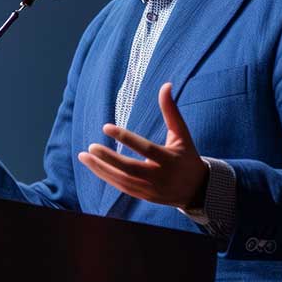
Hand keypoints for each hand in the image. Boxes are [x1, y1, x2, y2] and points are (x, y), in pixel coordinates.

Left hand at [77, 82, 207, 208]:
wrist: (198, 189)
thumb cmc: (187, 156)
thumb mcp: (182, 134)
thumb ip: (171, 111)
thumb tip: (166, 85)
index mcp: (169, 159)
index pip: (145, 148)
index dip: (125, 138)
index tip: (106, 127)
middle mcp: (160, 176)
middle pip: (130, 169)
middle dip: (109, 159)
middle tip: (91, 147)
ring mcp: (151, 189)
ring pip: (122, 180)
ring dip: (101, 169)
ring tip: (83, 156)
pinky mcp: (145, 197)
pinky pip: (122, 187)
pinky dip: (107, 177)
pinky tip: (94, 166)